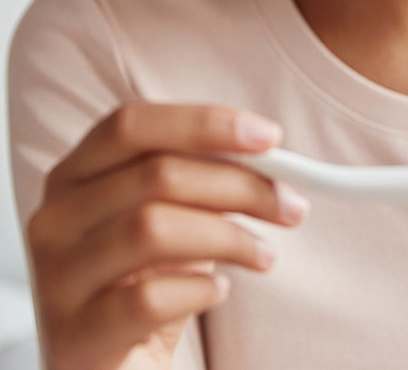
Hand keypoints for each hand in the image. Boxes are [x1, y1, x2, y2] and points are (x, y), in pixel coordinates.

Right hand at [25, 102, 310, 369]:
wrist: (111, 363)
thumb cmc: (146, 275)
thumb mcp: (172, 214)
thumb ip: (204, 178)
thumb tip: (273, 160)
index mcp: (77, 172)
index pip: (133, 124)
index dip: (204, 123)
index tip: (269, 137)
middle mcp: (56, 217)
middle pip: (156, 174)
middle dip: (240, 185)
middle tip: (291, 205)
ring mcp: (57, 277)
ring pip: (153, 228)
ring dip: (230, 237)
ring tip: (264, 254)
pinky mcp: (74, 335)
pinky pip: (148, 298)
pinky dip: (199, 288)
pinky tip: (217, 290)